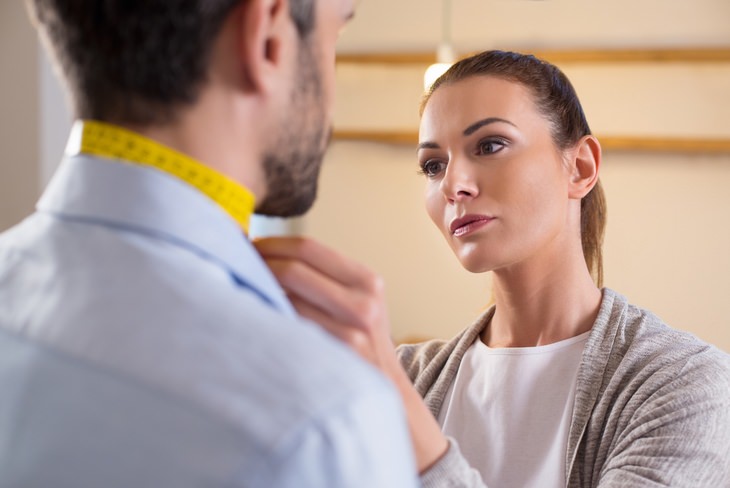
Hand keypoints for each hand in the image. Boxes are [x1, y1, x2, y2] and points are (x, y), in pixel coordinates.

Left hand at [254, 236, 449, 472]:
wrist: (386, 394)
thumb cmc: (362, 345)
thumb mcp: (359, 303)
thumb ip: (325, 279)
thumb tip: (265, 254)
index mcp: (367, 280)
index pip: (308, 248)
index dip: (272, 243)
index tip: (249, 244)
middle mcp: (362, 302)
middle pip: (293, 269)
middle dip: (258, 263)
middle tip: (235, 265)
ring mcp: (350, 330)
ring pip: (285, 297)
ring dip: (257, 290)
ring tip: (240, 291)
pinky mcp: (335, 355)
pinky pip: (287, 327)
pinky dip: (266, 318)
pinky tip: (255, 319)